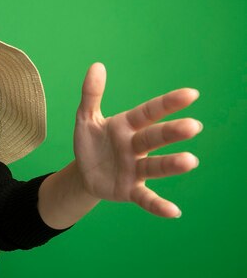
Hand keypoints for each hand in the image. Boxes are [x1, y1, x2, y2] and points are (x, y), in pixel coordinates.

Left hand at [74, 63, 201, 217]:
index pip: (149, 112)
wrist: (84, 173)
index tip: (191, 93)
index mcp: (127, 126)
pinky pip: (145, 199)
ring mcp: (135, 169)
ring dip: (172, 165)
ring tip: (191, 161)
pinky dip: (158, 206)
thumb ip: (91, 94)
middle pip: (155, 138)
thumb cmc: (91, 142)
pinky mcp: (130, 190)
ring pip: (155, 166)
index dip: (167, 103)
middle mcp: (136, 146)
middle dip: (172, 132)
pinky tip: (174, 211)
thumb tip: (96, 66)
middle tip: (194, 126)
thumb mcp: (86, 118)